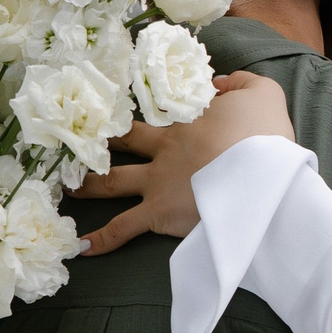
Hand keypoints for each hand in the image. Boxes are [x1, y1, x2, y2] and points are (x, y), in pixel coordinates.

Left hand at [72, 72, 294, 255]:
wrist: (262, 168)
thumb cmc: (264, 133)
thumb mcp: (262, 93)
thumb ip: (240, 84)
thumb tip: (221, 84)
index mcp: (185, 122)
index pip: (156, 112)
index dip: (143, 111)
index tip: (121, 109)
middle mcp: (162, 150)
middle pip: (122, 143)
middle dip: (100, 142)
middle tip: (79, 143)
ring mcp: (156, 182)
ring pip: (110, 182)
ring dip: (86, 185)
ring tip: (68, 188)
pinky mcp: (159, 213)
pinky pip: (122, 228)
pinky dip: (101, 240)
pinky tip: (81, 248)